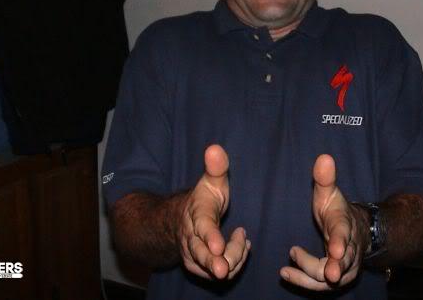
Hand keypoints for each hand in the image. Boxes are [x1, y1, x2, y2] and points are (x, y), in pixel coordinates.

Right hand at [178, 144, 250, 279]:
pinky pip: (220, 274)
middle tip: (224, 269)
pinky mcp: (199, 268)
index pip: (203, 228)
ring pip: (214, 268)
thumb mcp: (210, 182)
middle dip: (213, 263)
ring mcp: (193, 256)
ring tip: (243, 238)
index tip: (219, 246)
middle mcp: (191, 239)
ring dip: (235, 258)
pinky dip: (234, 263)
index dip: (211, 237)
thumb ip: (216, 167)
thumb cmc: (202, 200)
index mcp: (197, 216)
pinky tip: (241, 247)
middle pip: (201, 255)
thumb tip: (215, 148)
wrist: (179, 221)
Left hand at [280, 154, 368, 290]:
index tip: (335, 252)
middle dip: (328, 269)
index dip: (340, 244)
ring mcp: (345, 267)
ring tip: (286, 269)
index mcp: (345, 227)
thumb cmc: (338, 210)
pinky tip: (287, 273)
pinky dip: (305, 282)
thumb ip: (325, 178)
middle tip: (305, 262)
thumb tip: (324, 157)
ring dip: (308, 277)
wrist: (357, 230)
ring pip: (331, 280)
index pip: (345, 236)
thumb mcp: (330, 193)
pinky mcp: (337, 277)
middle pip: (341, 264)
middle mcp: (349, 250)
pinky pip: (322, 286)